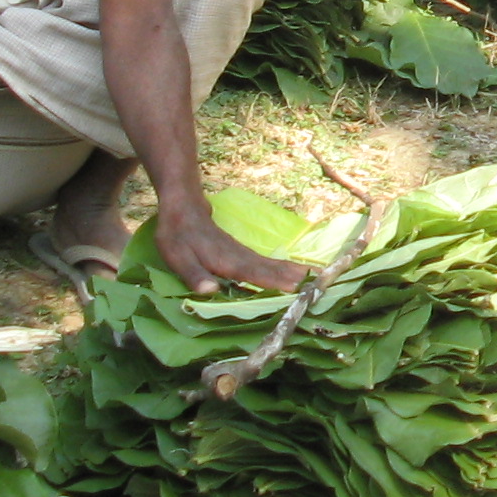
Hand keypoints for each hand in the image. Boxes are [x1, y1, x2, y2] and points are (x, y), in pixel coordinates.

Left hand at [154, 193, 310, 295]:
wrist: (184, 205)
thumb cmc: (177, 234)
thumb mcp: (177, 256)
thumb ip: (193, 274)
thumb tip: (210, 290)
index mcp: (224, 260)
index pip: (252, 272)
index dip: (273, 281)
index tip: (295, 287)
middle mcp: (238, 256)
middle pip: (269, 267)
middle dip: (293, 276)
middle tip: (319, 281)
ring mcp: (242, 252)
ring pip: (270, 262)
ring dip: (292, 270)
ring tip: (315, 275)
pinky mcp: (242, 251)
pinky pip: (265, 261)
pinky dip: (282, 266)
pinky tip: (293, 270)